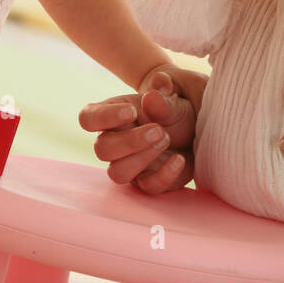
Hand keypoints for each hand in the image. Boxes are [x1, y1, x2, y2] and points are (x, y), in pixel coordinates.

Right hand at [78, 69, 207, 192]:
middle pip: (102, 149)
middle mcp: (114, 143)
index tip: (131, 111)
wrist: (195, 133)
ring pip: (118, 173)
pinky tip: (179, 159)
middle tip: (159, 130)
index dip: (104, 116)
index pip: (88, 118)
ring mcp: (129, 164)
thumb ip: (163, 97)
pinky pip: (148, 186)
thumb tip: (152, 96)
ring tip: (166, 139)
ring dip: (143, 158)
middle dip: (130, 141)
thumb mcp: (173, 101)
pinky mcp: (147, 181)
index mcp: (112, 116)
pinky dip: (165, 175)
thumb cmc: (175, 114)